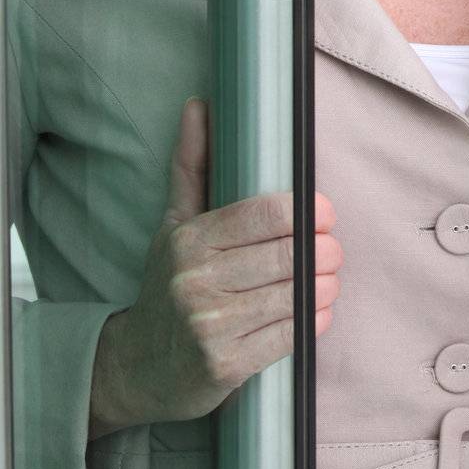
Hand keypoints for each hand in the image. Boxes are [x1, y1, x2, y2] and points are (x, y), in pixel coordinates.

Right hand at [89, 97, 342, 438]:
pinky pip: (290, 336)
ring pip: (295, 295)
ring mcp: (210, 326)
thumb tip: (198, 103)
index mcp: (190, 239)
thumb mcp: (174, 223)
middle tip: (333, 251)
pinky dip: (313, 321)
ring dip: (324, 287)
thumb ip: (193, 164)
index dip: (308, 212)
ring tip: (327, 280)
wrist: (136, 365)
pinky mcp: (225, 365)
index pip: (266, 214)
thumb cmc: (167, 284)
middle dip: (324, 252)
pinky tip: (315, 312)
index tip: (325, 214)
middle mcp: (196, 280)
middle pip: (288, 256)